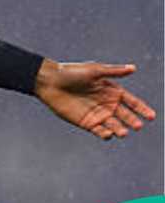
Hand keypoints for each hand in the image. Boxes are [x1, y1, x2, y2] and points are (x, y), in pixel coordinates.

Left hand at [34, 60, 155, 139]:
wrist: (49, 82)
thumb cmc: (71, 73)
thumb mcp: (94, 71)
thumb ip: (114, 72)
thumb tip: (133, 68)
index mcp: (111, 91)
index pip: (131, 102)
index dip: (141, 109)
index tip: (151, 116)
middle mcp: (107, 104)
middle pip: (125, 115)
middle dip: (132, 121)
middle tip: (138, 125)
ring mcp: (97, 114)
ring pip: (114, 125)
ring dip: (119, 129)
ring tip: (122, 132)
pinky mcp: (86, 123)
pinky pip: (99, 131)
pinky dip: (104, 134)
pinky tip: (107, 133)